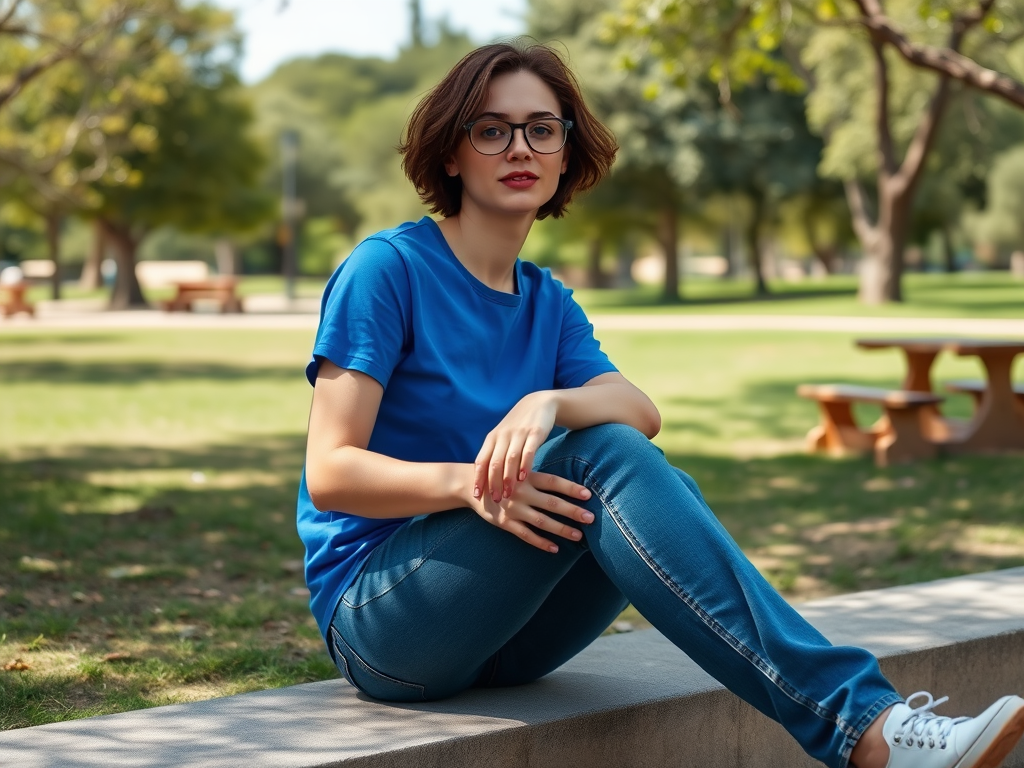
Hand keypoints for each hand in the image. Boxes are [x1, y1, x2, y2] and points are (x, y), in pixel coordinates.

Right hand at [466, 469, 594, 552]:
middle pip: (551, 503)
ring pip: (541, 521)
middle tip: (591, 518)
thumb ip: (537, 476)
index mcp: (526, 477)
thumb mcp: (517, 469)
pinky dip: (541, 542)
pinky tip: (555, 548)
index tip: (588, 494)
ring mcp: (513, 509)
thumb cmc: (502, 476)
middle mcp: (521, 492)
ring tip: (578, 535)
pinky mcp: (505, 523)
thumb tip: (565, 480)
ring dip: (561, 529)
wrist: (472, 485)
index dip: (570, 488)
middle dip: (572, 511)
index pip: (553, 482)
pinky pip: (526, 535)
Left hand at [474, 391, 557, 502]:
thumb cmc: (518, 426)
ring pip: (509, 459)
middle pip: (494, 462)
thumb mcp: (503, 438)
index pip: (481, 461)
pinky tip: (524, 478)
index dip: (478, 479)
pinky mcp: (535, 432)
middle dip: (493, 483)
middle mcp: (503, 436)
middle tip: (494, 500)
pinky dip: (525, 465)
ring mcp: (518, 434)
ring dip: (508, 478)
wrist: (539, 403)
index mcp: (492, 439)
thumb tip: (486, 481)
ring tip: (508, 495)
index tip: (477, 496)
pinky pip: (528, 451)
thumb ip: (495, 455)